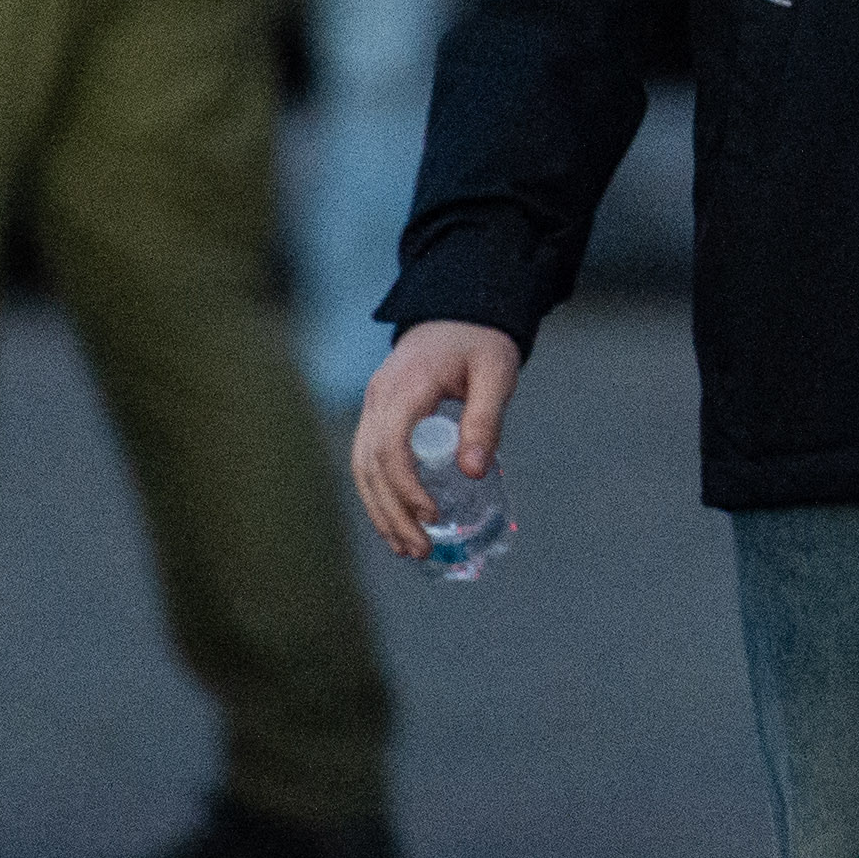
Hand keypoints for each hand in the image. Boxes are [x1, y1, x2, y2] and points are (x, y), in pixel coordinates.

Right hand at [350, 319, 520, 559]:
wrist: (458, 307)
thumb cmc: (480, 339)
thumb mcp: (496, 373)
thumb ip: (486, 419)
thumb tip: (474, 472)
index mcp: (406, 385)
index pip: (391, 445)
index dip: (406, 486)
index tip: (432, 515)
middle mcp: (380, 397)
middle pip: (371, 464)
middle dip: (392, 512)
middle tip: (420, 550)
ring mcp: (373, 404)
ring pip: (362, 466)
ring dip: (380, 511)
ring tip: (406, 549)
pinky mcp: (377, 413)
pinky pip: (367, 459)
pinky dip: (377, 494)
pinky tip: (395, 523)